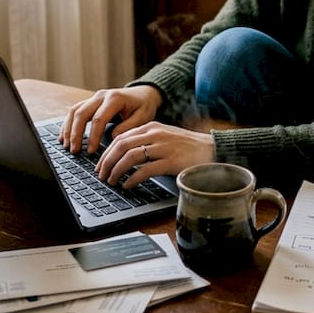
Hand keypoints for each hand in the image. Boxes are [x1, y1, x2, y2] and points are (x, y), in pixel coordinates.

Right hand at [59, 85, 163, 153]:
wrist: (144, 94)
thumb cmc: (143, 106)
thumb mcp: (142, 117)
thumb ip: (128, 127)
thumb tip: (112, 137)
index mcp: (115, 98)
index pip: (98, 119)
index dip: (93, 136)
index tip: (91, 151)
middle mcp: (101, 95)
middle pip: (81, 113)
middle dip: (75, 133)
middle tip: (74, 150)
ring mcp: (94, 97)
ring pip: (75, 111)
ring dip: (68, 128)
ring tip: (66, 145)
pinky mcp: (91, 102)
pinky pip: (75, 111)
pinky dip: (68, 123)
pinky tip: (64, 136)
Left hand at [96, 122, 215, 189]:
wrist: (213, 149)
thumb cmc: (188, 147)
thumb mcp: (165, 137)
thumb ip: (146, 141)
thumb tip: (124, 154)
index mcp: (151, 127)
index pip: (120, 137)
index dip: (106, 152)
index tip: (100, 164)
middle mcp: (155, 134)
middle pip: (121, 146)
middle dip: (107, 162)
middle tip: (101, 175)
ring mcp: (163, 147)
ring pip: (130, 157)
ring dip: (116, 170)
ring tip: (112, 181)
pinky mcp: (171, 161)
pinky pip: (145, 170)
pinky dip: (132, 179)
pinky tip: (128, 185)